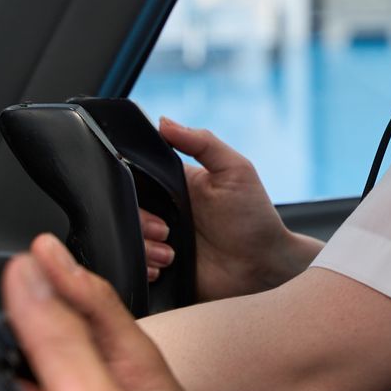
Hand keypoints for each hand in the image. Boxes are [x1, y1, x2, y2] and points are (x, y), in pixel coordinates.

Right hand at [143, 119, 315, 300]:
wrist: (264, 267)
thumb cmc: (254, 216)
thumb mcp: (235, 170)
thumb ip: (202, 142)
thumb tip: (164, 121)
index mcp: (176, 186)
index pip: (137, 178)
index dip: (130, 186)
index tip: (142, 196)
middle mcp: (165, 213)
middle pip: (127, 211)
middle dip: (140, 223)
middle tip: (165, 231)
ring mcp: (162, 242)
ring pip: (128, 240)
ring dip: (143, 248)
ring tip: (171, 255)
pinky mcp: (162, 269)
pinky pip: (134, 268)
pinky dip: (143, 268)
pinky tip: (164, 269)